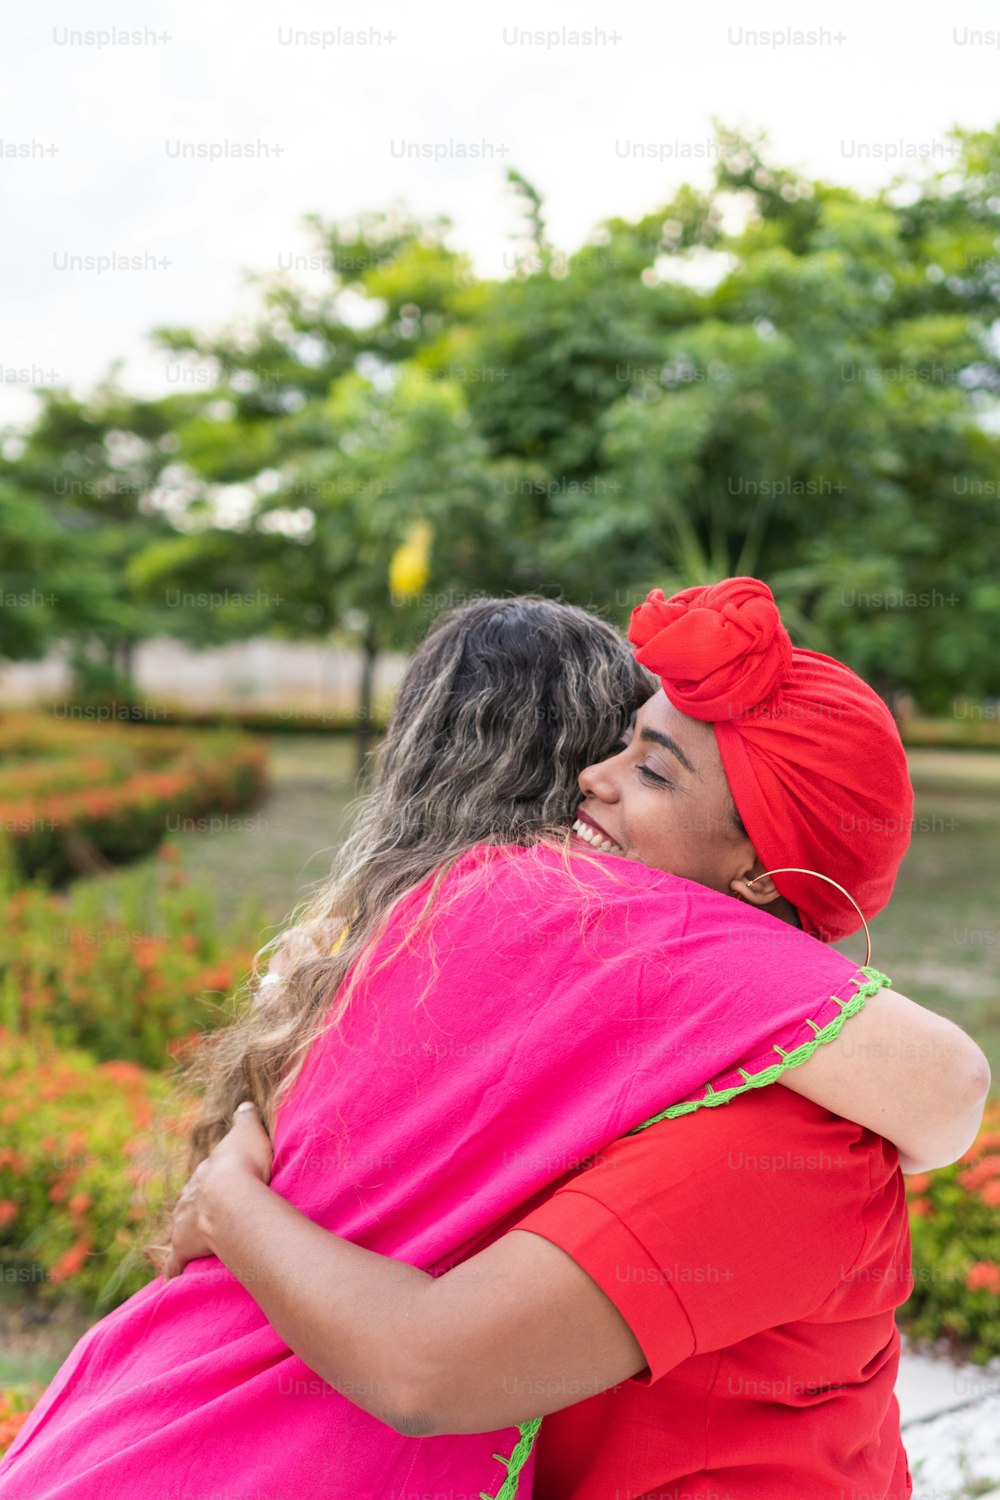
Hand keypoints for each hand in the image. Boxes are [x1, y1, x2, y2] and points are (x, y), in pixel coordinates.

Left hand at [162, 1101, 272, 1281]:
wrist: (231, 1194)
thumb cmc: (245, 1163)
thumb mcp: (249, 1132)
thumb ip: (246, 1118)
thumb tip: (244, 1104)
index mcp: (204, 1172)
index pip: (206, 1177)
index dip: (215, 1182)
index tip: (222, 1187)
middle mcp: (189, 1196)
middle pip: (190, 1202)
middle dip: (199, 1209)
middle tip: (213, 1217)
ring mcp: (183, 1223)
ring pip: (181, 1230)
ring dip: (188, 1236)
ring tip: (198, 1245)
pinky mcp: (184, 1247)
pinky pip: (176, 1263)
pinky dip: (175, 1271)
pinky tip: (174, 1281)